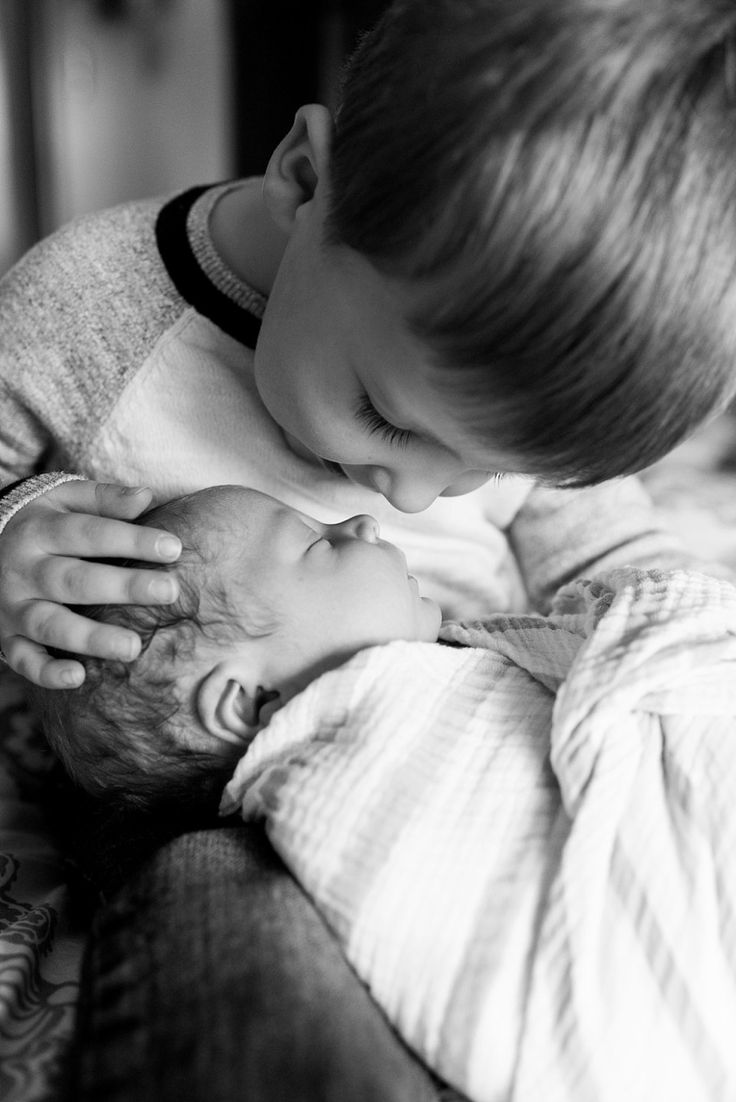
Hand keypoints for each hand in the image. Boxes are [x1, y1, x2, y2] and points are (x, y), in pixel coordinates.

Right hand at [0, 480, 181, 687]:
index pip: (90, 534)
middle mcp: (24, 570)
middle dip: (123, 587)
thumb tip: (146, 497)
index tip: (174, 547)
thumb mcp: (62, 498)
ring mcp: (12, 607)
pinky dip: (46, 672)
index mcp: (41, 531)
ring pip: (49, 624)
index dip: (132, 540)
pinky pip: (23, 660)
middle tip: (169, 591)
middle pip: (74, 580)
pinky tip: (78, 677)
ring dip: (91, 638)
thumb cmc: (39, 521)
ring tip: (133, 647)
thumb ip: (103, 499)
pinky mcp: (6, 637)